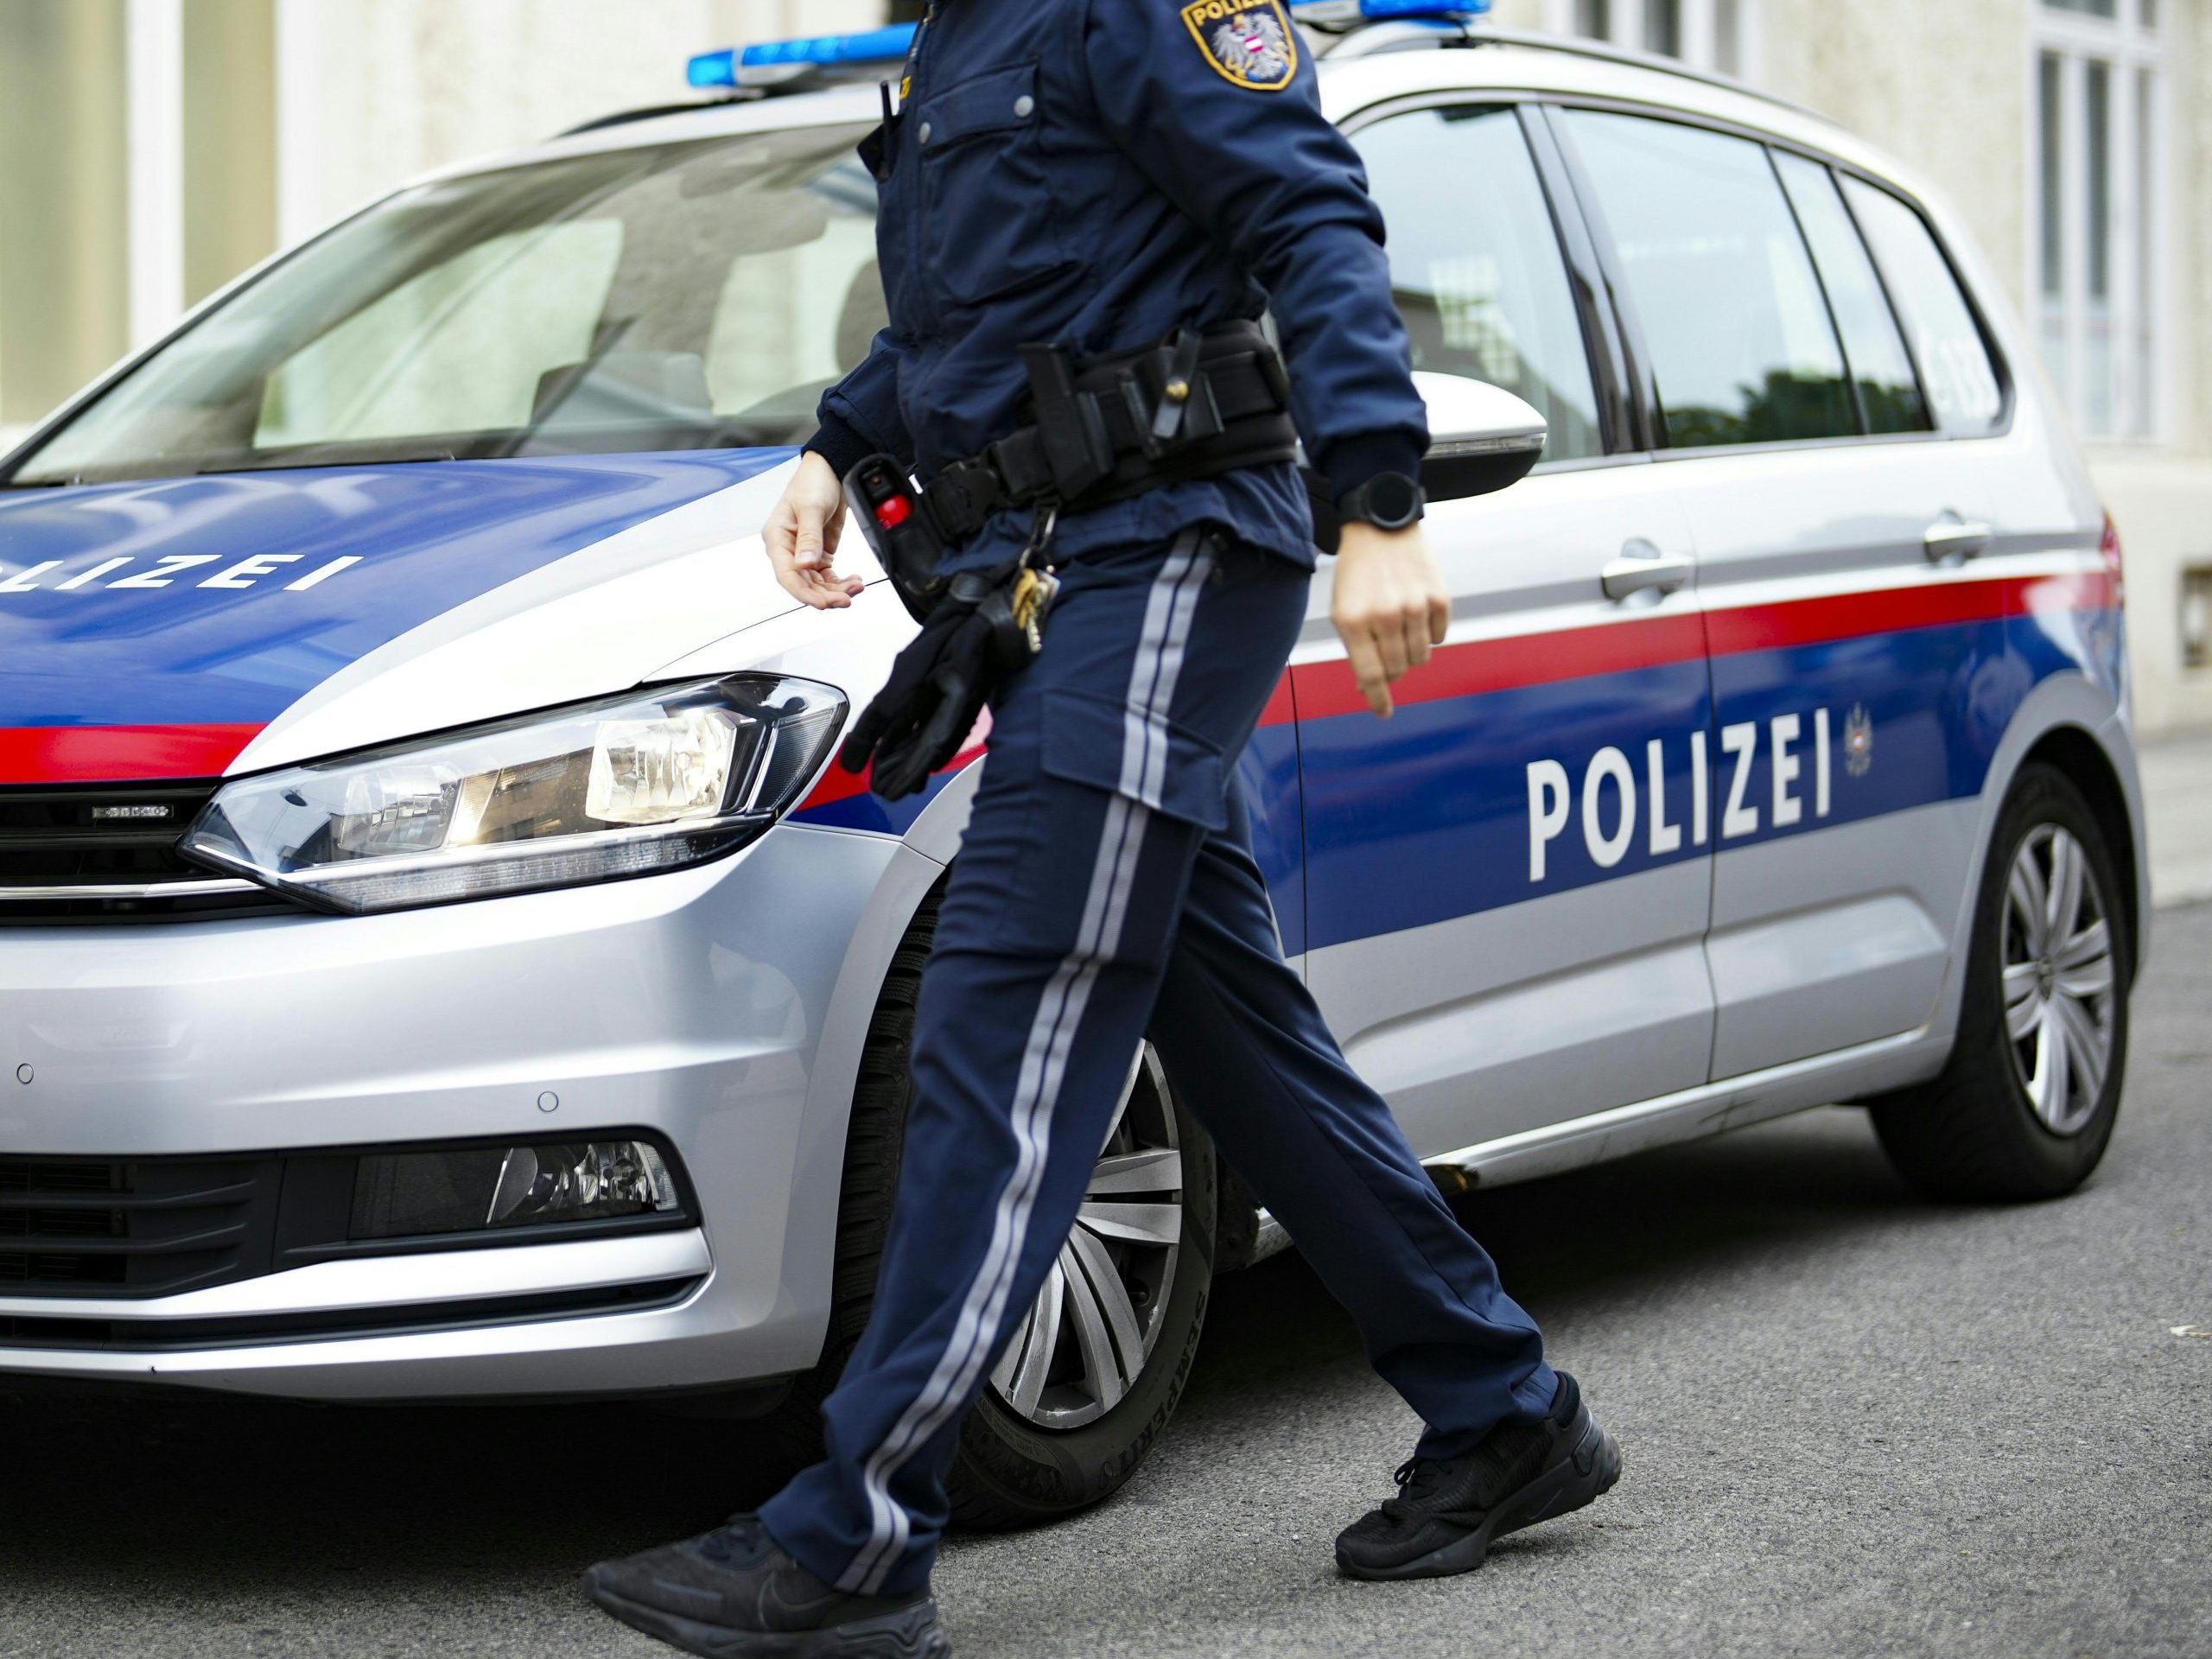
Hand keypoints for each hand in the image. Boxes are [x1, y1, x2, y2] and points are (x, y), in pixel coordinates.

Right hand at [765, 451, 864, 609]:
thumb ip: (809, 537)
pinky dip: (841, 582)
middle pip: (803, 584)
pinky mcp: (820, 552)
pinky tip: (854, 581)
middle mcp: (788, 549)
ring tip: (856, 587)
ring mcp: (805, 552)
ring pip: (817, 583)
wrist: (833, 469)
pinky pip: (828, 576)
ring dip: (836, 590)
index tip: (821, 603)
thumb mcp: (811, 508)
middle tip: (846, 599)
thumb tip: (805, 564)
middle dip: (825, 595)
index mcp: (777, 538)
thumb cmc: (814, 481)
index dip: (803, 593)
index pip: (786, 574)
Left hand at [1331, 521, 1450, 717]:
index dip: (1378, 699)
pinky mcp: (1439, 597)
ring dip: (1411, 651)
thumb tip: (1370, 688)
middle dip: (1392, 667)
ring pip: (1420, 657)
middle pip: (1398, 670)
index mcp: (1352, 621)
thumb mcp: (1343, 610)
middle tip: (1386, 645)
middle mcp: (1384, 615)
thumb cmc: (1358, 574)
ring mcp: (1414, 606)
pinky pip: (1439, 637)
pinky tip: (1417, 610)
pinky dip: (1429, 633)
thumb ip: (1356, 649)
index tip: (1384, 714)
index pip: (1370, 675)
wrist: (1381, 525)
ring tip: (1400, 626)